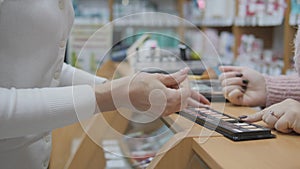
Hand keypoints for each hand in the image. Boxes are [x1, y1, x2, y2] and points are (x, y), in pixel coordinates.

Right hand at [95, 68, 209, 116]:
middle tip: (207, 102)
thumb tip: (186, 72)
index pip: (186, 94)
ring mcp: (162, 111)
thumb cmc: (137, 84)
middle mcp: (167, 107)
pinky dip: (178, 103)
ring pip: (180, 107)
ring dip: (187, 102)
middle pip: (186, 104)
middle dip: (196, 101)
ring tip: (198, 102)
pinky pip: (173, 108)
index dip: (189, 86)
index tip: (186, 79)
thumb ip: (174, 77)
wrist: (122, 94)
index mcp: (168, 98)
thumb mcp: (158, 77)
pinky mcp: (158, 112)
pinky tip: (180, 100)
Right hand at [219, 66, 265, 106]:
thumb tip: (219, 68)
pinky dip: (237, 92)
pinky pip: (230, 95)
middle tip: (244, 81)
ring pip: (225, 89)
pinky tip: (242, 92)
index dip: (229, 74)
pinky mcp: (235, 101)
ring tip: (244, 87)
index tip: (240, 74)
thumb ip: (230, 69)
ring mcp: (232, 94)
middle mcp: (229, 87)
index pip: (221, 77)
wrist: (264, 87)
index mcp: (230, 80)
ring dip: (236, 85)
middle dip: (235, 80)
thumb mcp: (243, 70)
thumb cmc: (255, 79)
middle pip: (223, 82)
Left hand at [242, 99, 299, 133]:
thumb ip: (268, 117)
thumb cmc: (299, 121)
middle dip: (274, 124)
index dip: (252, 117)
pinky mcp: (292, 115)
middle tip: (286, 124)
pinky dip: (287, 130)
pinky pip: (280, 126)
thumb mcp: (284, 118)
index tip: (241, 120)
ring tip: (291, 125)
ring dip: (281, 128)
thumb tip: (247, 120)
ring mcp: (289, 108)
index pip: (263, 111)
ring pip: (272, 122)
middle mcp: (284, 104)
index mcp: (281, 104)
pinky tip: (295, 126)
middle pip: (266, 118)